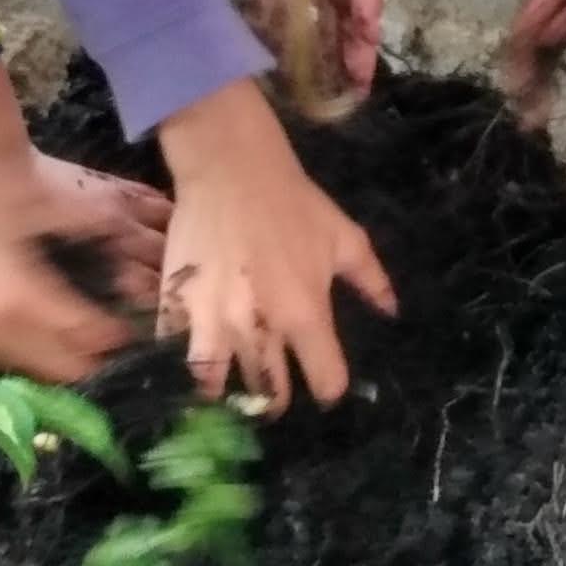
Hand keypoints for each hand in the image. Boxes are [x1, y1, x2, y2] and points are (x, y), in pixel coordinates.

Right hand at [0, 145, 146, 381]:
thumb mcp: (27, 198)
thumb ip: (81, 223)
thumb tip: (125, 234)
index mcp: (19, 299)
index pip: (84, 338)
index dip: (113, 337)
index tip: (127, 327)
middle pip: (58, 370)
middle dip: (85, 356)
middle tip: (99, 333)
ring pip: (21, 370)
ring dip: (44, 355)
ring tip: (57, 325)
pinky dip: (5, 346)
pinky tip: (9, 318)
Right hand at [158, 80, 395, 412]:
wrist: (230, 167)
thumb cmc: (292, 202)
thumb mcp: (344, 238)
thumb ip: (371, 280)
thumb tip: (391, 312)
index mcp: (305, 314)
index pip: (326, 382)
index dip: (329, 387)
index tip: (324, 382)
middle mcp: (258, 327)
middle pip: (268, 393)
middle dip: (275, 398)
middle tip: (274, 392)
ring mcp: (211, 320)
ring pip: (214, 384)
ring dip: (224, 388)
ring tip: (228, 382)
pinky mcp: (176, 306)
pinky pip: (174, 353)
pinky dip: (182, 359)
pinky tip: (192, 354)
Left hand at [249, 0, 386, 113]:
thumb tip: (369, 31)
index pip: (355, 33)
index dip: (357, 63)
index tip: (357, 95)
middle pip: (321, 35)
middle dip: (319, 68)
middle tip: (314, 102)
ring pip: (288, 21)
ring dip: (283, 49)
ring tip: (278, 84)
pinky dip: (255, 18)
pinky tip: (249, 41)